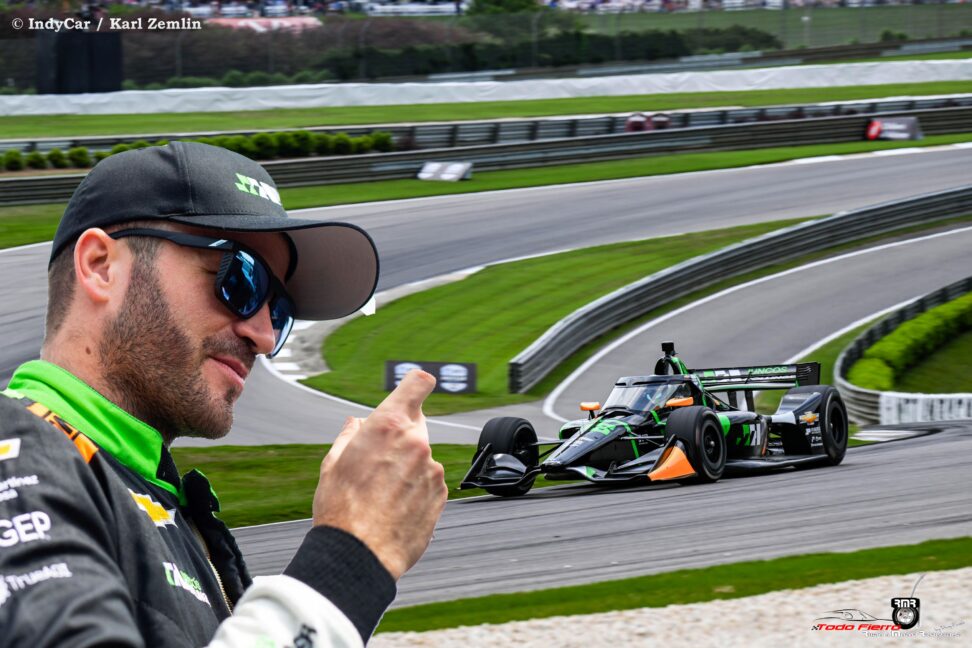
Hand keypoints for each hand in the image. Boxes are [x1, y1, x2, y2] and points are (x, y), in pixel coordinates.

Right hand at [312, 370, 446, 579]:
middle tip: (378, 460)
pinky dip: (417, 488)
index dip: (417, 383)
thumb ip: (351, 435)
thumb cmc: (341, 510)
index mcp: (389, 425)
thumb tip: (357, 423)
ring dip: (408, 465)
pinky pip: (429, 481)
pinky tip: (394, 506)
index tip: (417, 385)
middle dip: (401, 434)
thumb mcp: (334, 464)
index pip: (418, 383)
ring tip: (381, 492)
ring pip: (422, 456)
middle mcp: (416, 442)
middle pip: (416, 423)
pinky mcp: (441, 494)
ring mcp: (432, 469)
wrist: (359, 555)